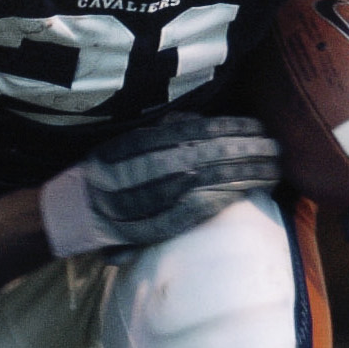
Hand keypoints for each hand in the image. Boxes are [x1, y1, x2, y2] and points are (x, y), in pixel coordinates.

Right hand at [40, 112, 280, 257]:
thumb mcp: (127, 140)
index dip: (229, 128)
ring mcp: (144, 200)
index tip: (257, 126)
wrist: (72, 211)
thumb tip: (200, 119)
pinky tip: (243, 194)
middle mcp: (139, 169)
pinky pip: (189, 213)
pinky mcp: (147, 228)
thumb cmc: (107, 172)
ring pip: (202, 184)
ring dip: (241, 176)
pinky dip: (218, 201)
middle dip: (245, 151)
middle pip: (204, 156)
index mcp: (135, 143)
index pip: (192, 132)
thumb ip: (160, 130)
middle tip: (276, 149)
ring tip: (271, 169)